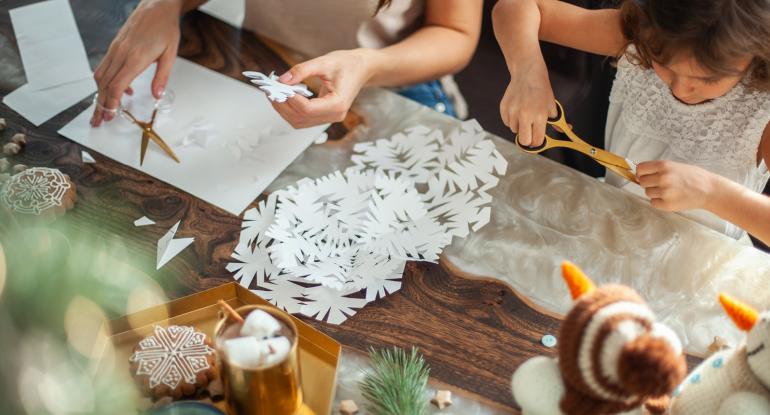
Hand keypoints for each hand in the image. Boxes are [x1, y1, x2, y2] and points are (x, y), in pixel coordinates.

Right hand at [91, 0, 182, 126]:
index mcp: (135, 57)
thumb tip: (156, 96)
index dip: (111, 103)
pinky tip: (119, 90)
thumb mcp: (170, 54)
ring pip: (101, 76)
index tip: (109, 116)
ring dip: (99, 95)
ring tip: (101, 110)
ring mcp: (115, 49)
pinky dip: (106, 81)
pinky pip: (105, 67)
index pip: (116, 85)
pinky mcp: (115, 46)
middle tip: (98, 121)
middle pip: (104, 84)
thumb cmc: (165, 28)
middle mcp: (121, 53)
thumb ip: (162, 76)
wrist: (157, 6)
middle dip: (100, 105)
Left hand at [272, 49, 374, 128]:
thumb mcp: (324, 62)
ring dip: (284, 110)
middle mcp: (335, 115)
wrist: (362, 68)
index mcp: (337, 104)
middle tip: (270, 90)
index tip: (278, 87)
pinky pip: (304, 119)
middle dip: (283, 105)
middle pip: (301, 118)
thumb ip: (302, 71)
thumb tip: (282, 79)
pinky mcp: (325, 115)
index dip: (290, 99)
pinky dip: (291, 110)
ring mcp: (330, 118)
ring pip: (300, 122)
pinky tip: (285, 97)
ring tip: (275, 93)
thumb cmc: (347, 64)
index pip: (307, 109)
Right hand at [500, 53, 556, 146]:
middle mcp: (524, 116)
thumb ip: (557, 121)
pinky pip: (507, 122)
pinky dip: (512, 120)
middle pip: (523, 141)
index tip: (538, 140)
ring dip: (520, 127)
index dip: (538, 143)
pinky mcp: (504, 108)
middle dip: (528, 139)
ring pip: (514, 130)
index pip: (536, 141)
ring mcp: (512, 112)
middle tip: (531, 133)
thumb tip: (565, 130)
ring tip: (525, 116)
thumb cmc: (541, 88)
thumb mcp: (552, 105)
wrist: (528, 73)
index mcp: (539, 116)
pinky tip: (518, 111)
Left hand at [637, 160, 716, 210]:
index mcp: (664, 166)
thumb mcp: (675, 166)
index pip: (640, 169)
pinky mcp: (667, 204)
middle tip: (660, 184)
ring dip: (655, 193)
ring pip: (647, 193)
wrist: (709, 190)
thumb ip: (659, 169)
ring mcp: (664, 192)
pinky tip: (670, 198)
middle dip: (648, 183)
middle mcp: (662, 178)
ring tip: (669, 191)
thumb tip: (640, 174)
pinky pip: (653, 203)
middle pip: (642, 182)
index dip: (641, 173)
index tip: (645, 175)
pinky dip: (659, 202)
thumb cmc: (693, 176)